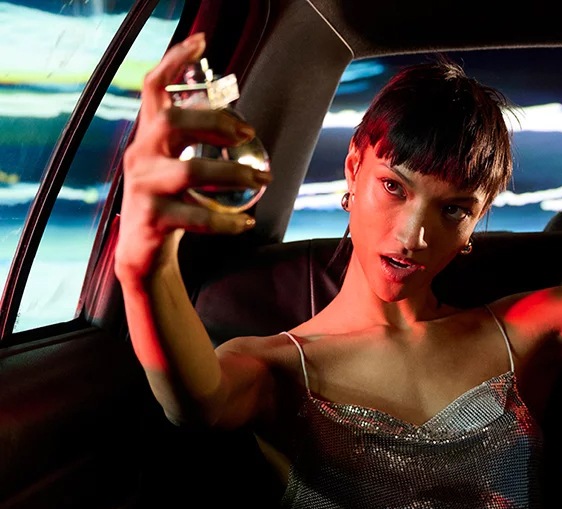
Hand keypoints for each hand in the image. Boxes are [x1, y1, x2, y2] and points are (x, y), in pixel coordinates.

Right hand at [115, 32, 271, 280]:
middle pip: (173, 122)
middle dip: (214, 123)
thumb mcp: (173, 167)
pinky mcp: (153, 219)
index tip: (201, 41)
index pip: (153, 89)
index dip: (174, 62)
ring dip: (233, 174)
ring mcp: (144, 188)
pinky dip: (227, 221)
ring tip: (261, 179)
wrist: (143, 254)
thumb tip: (235, 123)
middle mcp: (140, 157)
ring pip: (191, 171)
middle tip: (248, 135)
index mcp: (148, 139)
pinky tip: (246, 223)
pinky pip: (197, 217)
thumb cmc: (167, 206)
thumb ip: (190, 143)